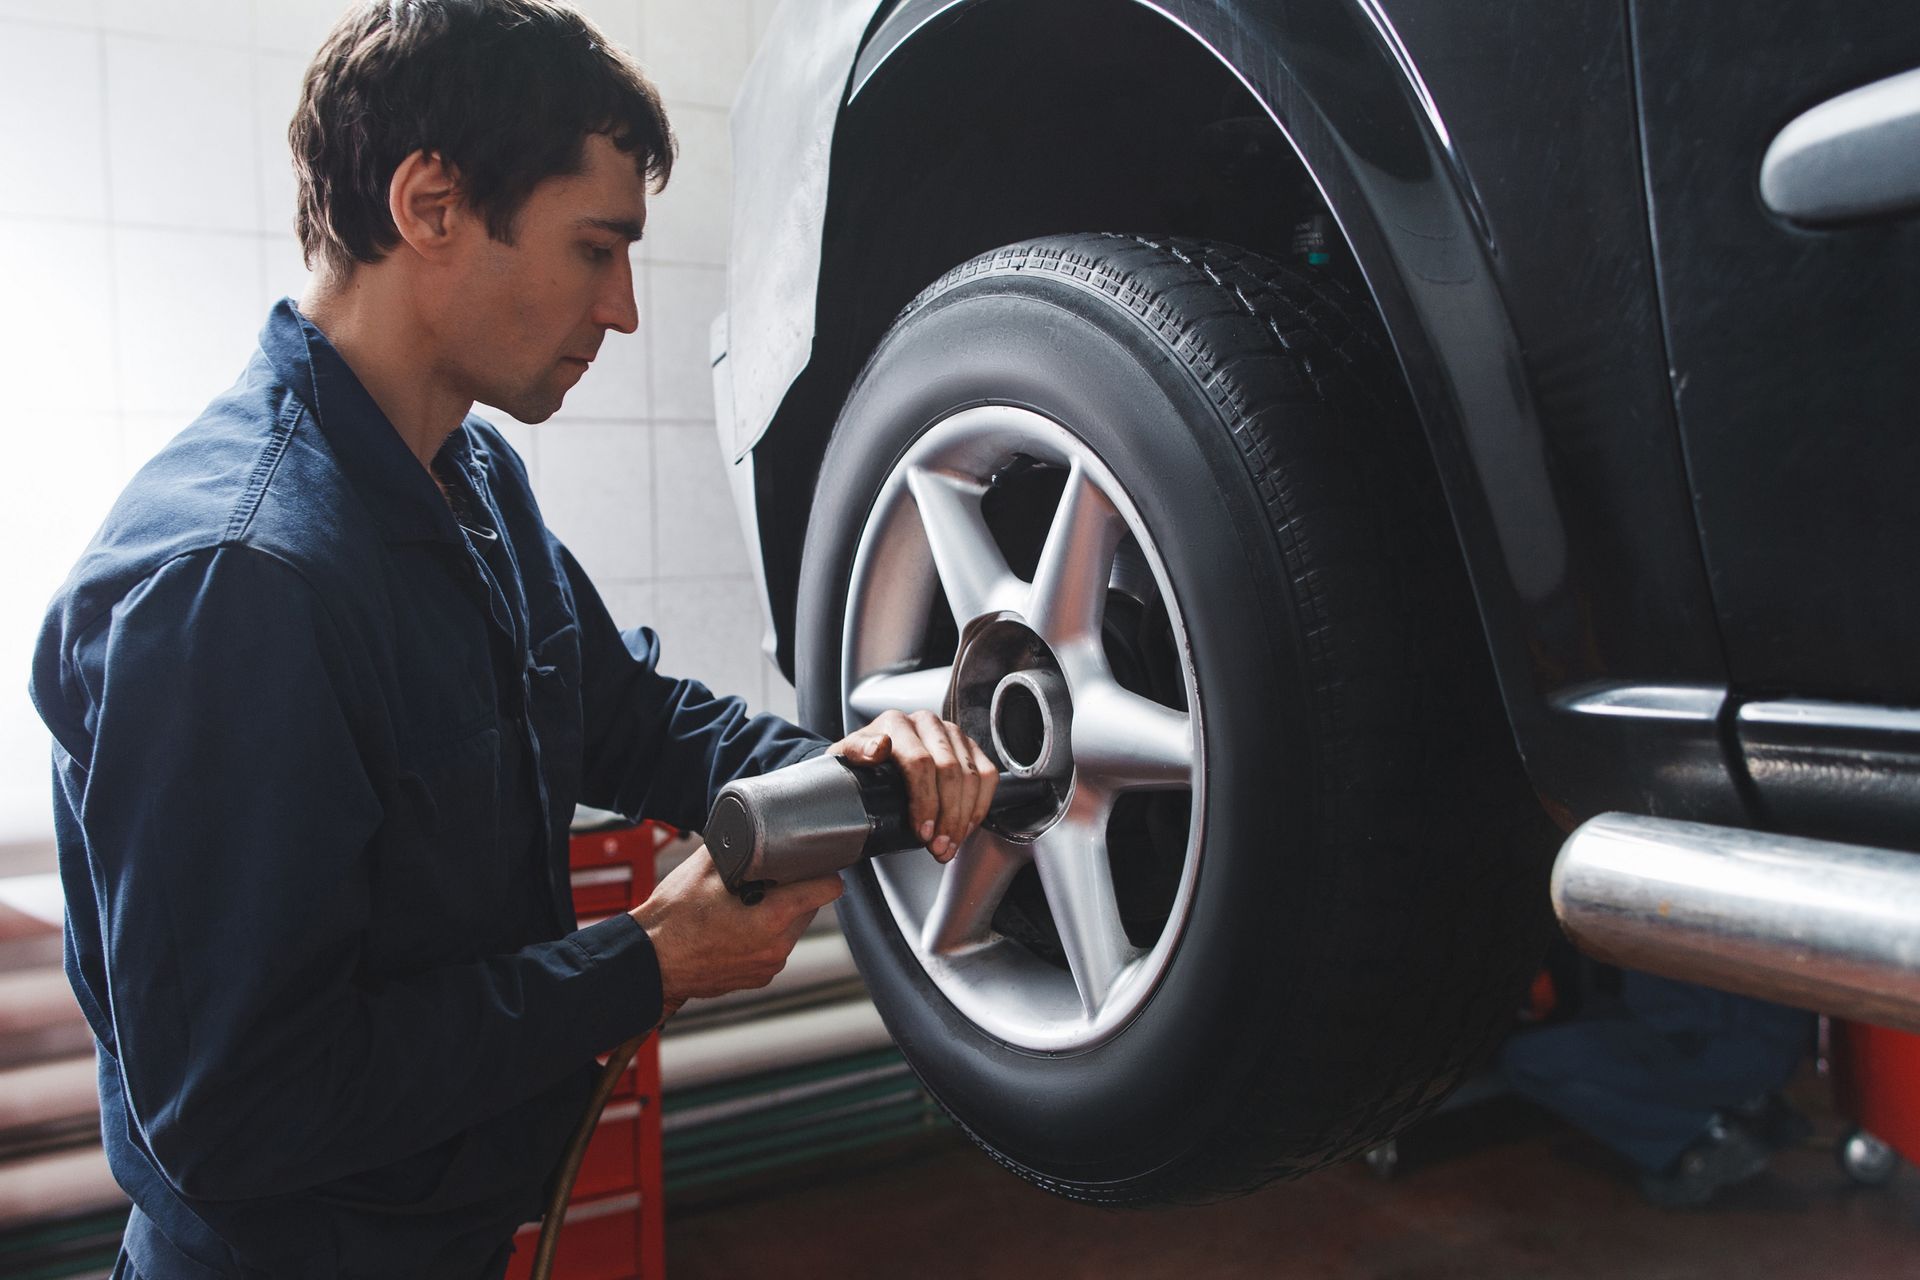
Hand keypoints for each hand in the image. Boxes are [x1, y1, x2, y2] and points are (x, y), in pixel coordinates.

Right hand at [629, 846, 841, 1023]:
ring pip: (792, 929)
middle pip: (810, 908)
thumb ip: (738, 846)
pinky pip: (774, 948)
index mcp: (773, 917)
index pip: (828, 889)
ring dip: (779, 915)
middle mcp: (778, 946)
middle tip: (767, 880)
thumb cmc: (673, 918)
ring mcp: (768, 966)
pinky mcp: (758, 978)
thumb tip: (752, 828)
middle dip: (794, 892)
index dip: (824, 871)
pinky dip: (764, 935)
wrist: (649, 961)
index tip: (816, 864)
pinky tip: (738, 926)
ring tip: (746, 904)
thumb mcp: (705, 868)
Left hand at [828, 710, 998, 863]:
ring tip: (950, 844)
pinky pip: (988, 775)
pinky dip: (979, 806)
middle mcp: (927, 723)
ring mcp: (952, 734)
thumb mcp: (846, 757)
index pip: (920, 762)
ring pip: (972, 775)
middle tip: (938, 846)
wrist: (872, 757)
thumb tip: (877, 749)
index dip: (925, 801)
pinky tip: (965, 827)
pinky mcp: (970, 747)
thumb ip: (856, 751)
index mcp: (897, 724)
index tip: (921, 832)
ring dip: (964, 817)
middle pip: (950, 771)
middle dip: (947, 816)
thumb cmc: (860, 763)